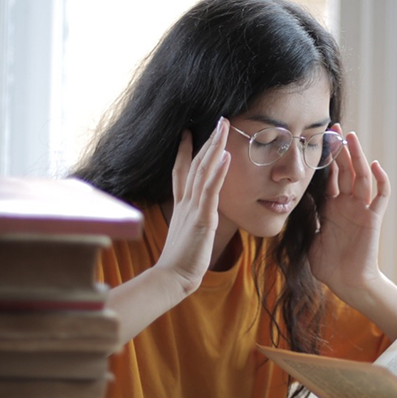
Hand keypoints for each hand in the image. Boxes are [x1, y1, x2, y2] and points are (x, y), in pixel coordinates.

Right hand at [155, 117, 230, 294]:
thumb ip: (190, 222)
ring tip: (223, 127)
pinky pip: (210, 191)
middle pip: (195, 164)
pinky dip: (218, 172)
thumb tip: (196, 219)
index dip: (184, 151)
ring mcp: (193, 208)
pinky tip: (225, 156)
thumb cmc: (180, 262)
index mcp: (182, 205)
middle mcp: (186, 202)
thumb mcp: (186, 235)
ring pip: (203, 171)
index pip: (181, 171)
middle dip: (207, 140)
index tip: (188, 132)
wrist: (171, 277)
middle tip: (218, 120)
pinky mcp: (202, 219)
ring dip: (214, 147)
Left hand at [308, 127, 390, 296]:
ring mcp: (361, 209)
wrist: (345, 282)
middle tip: (336, 128)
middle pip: (346, 170)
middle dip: (341, 149)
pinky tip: (375, 165)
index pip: (330, 176)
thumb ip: (305, 216)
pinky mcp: (373, 219)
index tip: (318, 139)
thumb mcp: (309, 235)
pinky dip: (381, 180)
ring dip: (358, 156)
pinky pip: (380, 197)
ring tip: (351, 137)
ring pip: (362, 177)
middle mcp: (347, 204)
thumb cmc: (328, 263)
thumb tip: (292, 198)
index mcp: (332, 206)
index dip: (326, 158)